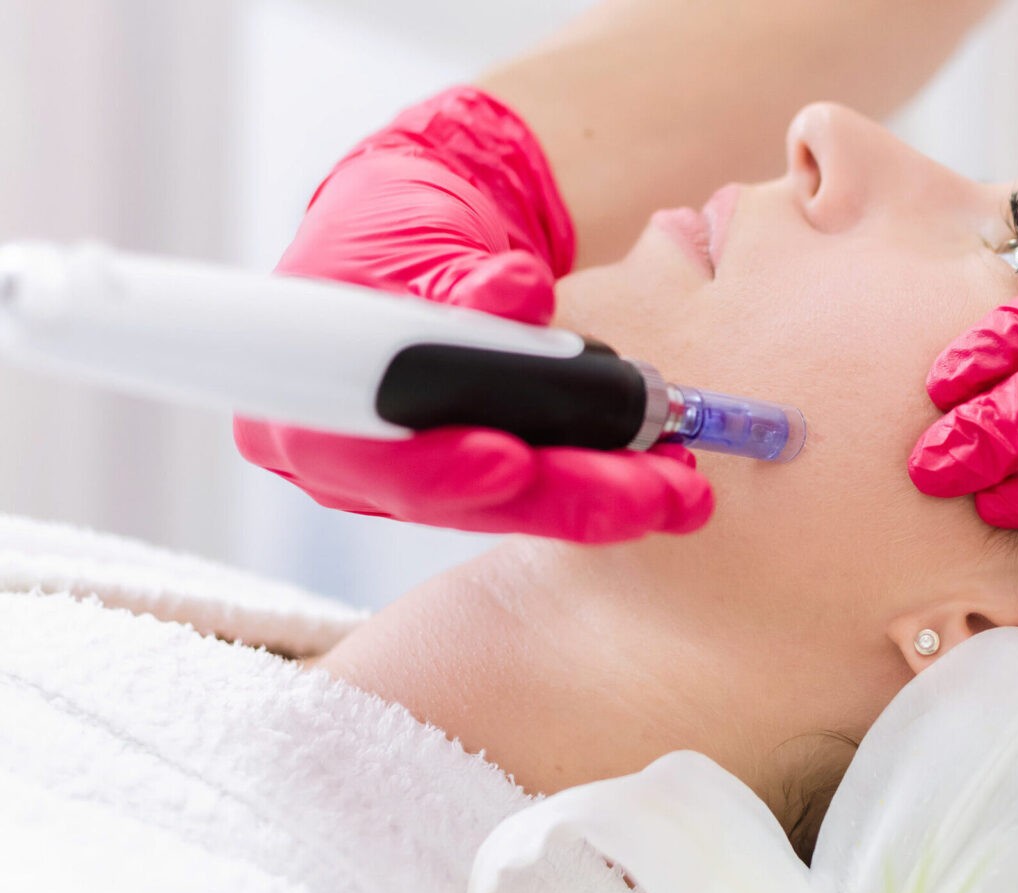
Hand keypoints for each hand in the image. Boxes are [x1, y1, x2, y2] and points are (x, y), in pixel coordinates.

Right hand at [234, 87, 711, 542]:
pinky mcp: (470, 473)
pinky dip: (600, 475)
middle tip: (652, 492)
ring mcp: (412, 479)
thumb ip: (457, 283)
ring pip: (509, 507)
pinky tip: (662, 470)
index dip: (437, 471)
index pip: (365, 458)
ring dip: (601, 497)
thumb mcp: (411, 240)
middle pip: (460, 500)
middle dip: (563, 495)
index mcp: (300, 411)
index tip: (508, 460)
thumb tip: (515, 297)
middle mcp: (351, 465)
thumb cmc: (393, 227)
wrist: (422, 221)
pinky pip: (537, 489)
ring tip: (678, 489)